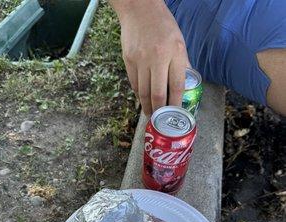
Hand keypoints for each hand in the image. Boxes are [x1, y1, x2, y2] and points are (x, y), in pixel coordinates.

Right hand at [113, 0, 189, 114]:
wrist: (139, 9)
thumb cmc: (163, 26)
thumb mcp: (179, 42)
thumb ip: (182, 64)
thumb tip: (184, 86)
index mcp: (175, 53)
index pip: (177, 86)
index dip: (176, 104)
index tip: (175, 114)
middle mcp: (157, 58)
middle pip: (158, 94)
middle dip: (159, 111)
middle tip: (160, 119)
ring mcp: (141, 60)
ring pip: (143, 92)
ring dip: (147, 106)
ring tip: (150, 114)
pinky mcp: (128, 60)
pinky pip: (134, 83)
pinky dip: (138, 94)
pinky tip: (142, 98)